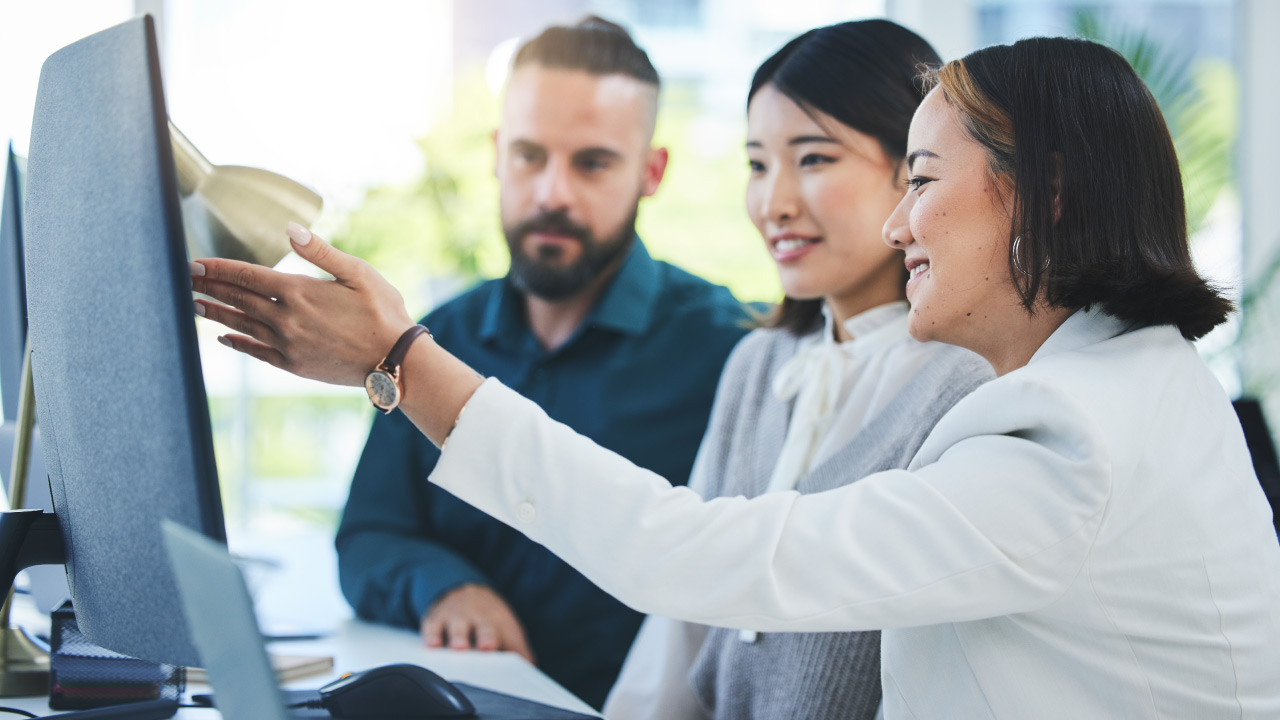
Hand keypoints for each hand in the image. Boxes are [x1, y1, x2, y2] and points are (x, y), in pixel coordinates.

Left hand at [190, 222, 414, 385]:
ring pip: (242, 325)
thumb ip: (320, 252)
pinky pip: (257, 352)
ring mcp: (288, 344)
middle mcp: (286, 319)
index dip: (218, 269)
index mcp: (300, 291)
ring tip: (196, 305)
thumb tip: (290, 230)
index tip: (195, 264)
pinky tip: (224, 338)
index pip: (247, 276)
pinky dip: (237, 343)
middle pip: (238, 299)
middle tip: (185, 279)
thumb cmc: (383, 311)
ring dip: (217, 313)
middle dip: (210, 287)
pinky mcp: (294, 365)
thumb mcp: (358, 272)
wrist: (395, 359)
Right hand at [421, 584, 534, 662]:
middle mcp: (481, 618)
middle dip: (487, 637)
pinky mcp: (436, 618)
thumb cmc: (489, 621)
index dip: (514, 649)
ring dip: (460, 636)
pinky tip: (433, 644)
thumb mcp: (508, 632)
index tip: (514, 660)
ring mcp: (458, 616)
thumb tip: (531, 672)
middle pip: (486, 628)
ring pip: (459, 626)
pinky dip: (432, 635)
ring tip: (460, 646)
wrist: (467, 592)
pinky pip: (433, 626)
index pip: (510, 637)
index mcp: (502, 624)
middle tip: (487, 646)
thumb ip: (519, 652)